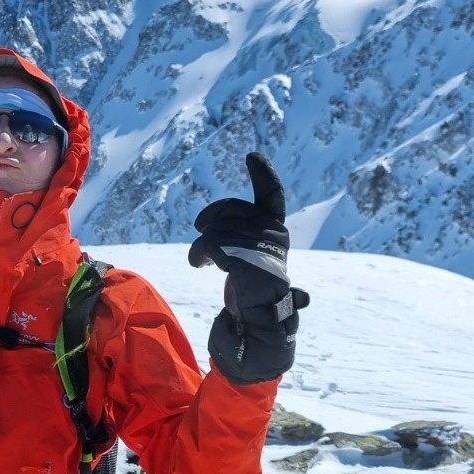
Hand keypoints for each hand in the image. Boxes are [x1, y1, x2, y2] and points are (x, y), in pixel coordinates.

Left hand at [189, 152, 290, 302]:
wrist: (258, 318)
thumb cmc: (248, 282)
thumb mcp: (245, 250)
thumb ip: (236, 230)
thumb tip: (206, 224)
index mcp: (274, 226)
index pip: (272, 194)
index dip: (264, 174)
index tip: (253, 156)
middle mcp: (274, 233)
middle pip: (230, 210)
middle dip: (210, 219)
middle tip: (200, 231)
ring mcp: (264, 248)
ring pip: (217, 229)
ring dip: (202, 245)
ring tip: (201, 260)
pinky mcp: (250, 262)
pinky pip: (213, 245)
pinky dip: (199, 254)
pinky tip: (199, 264)